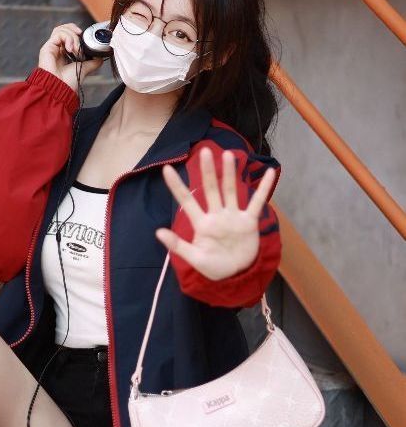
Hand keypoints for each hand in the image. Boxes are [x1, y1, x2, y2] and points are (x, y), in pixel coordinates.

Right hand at [38, 23, 103, 91]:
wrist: (61, 88)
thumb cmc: (68, 83)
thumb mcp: (84, 69)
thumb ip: (92, 62)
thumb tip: (100, 57)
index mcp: (63, 53)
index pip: (68, 35)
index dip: (76, 32)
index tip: (85, 38)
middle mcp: (56, 49)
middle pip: (63, 29)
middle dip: (74, 30)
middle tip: (81, 38)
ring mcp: (51, 48)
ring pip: (60, 29)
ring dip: (73, 36)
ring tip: (76, 48)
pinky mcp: (47, 47)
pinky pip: (58, 33)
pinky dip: (68, 38)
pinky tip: (71, 49)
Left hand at [155, 147, 277, 280]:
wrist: (236, 276)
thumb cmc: (213, 267)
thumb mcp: (195, 259)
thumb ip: (178, 246)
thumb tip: (158, 232)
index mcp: (202, 224)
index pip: (186, 201)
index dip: (177, 186)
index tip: (166, 169)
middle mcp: (216, 215)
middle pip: (211, 189)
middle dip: (208, 171)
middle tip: (204, 151)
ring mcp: (233, 216)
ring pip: (231, 191)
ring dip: (230, 174)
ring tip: (228, 155)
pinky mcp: (249, 222)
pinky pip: (257, 203)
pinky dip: (264, 188)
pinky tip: (269, 172)